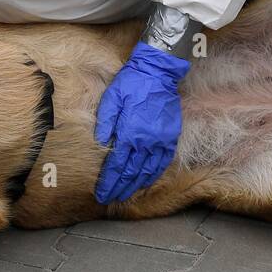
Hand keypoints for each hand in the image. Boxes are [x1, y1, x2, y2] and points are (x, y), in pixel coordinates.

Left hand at [93, 43, 189, 203]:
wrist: (158, 73)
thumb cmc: (131, 84)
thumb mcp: (111, 99)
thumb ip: (105, 123)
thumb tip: (101, 144)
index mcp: (129, 133)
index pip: (117, 166)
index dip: (109, 182)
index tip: (101, 193)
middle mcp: (146, 141)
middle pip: (131, 173)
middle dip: (119, 188)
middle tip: (110, 199)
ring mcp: (160, 141)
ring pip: (147, 171)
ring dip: (135, 186)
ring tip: (125, 195)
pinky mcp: (170, 137)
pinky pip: (162, 162)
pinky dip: (153, 175)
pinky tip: (146, 181)